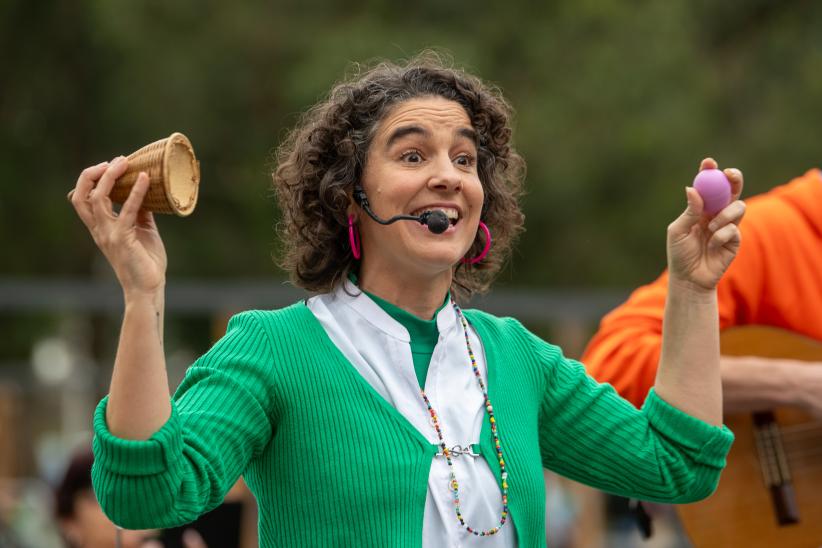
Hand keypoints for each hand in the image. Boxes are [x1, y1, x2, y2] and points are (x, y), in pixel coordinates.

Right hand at [70, 158, 166, 296]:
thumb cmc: (146, 262)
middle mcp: (99, 229)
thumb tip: (148, 193)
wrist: (148, 287)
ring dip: (110, 177)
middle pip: (80, 195)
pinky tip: (146, 178)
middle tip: (115, 161)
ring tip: (125, 163)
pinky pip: (127, 210)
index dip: (91, 180)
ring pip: (97, 198)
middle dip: (92, 174)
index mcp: (100, 227)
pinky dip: (136, 192)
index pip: (82, 198)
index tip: (110, 166)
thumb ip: (140, 213)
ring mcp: (108, 234)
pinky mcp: (122, 239)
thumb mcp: (143, 231)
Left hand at [667, 158, 744, 290]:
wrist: (689, 279)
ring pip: (738, 206)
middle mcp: (716, 214)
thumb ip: (688, 211)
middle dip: (734, 178)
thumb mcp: (678, 231)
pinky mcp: (735, 240)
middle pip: (731, 190)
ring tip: (710, 228)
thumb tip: (692, 188)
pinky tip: (712, 246)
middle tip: (729, 174)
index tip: (708, 162)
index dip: (710, 172)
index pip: (708, 186)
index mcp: (700, 209)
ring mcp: (728, 226)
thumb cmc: (679, 254)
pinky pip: (734, 229)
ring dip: (724, 215)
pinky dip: (721, 235)